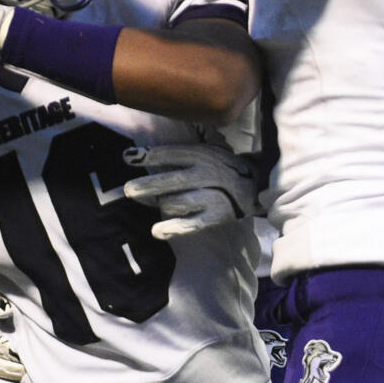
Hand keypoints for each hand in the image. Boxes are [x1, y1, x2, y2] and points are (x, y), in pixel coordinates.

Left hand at [122, 144, 258, 240]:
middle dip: (148, 185)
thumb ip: (177, 154)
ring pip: (178, 202)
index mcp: (201, 155)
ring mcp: (212, 196)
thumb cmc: (219, 166)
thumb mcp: (204, 151)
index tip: (128, 158)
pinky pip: (191, 223)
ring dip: (161, 204)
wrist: (255, 185)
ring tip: (153, 202)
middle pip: (172, 180)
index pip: (172, 154)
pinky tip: (157, 231)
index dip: (149, 157)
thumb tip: (139, 155)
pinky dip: (173, 228)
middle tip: (128, 190)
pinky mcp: (216, 216)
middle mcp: (206, 174)